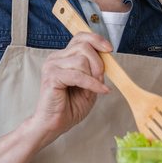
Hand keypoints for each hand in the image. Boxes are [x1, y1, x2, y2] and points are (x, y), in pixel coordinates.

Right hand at [31, 32, 112, 146]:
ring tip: (90, 91)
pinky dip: (92, 84)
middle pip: (84, 47)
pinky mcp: (52, 76)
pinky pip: (79, 75)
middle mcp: (56, 58)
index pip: (80, 37)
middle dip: (98, 63)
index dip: (96, 40)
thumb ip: (95, 70)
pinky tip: (98, 91)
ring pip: (82, 60)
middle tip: (100, 80)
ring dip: (93, 77)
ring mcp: (52, 65)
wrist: (54, 124)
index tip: (109, 49)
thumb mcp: (89, 84)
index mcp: (64, 56)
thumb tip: (106, 58)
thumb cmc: (69, 106)